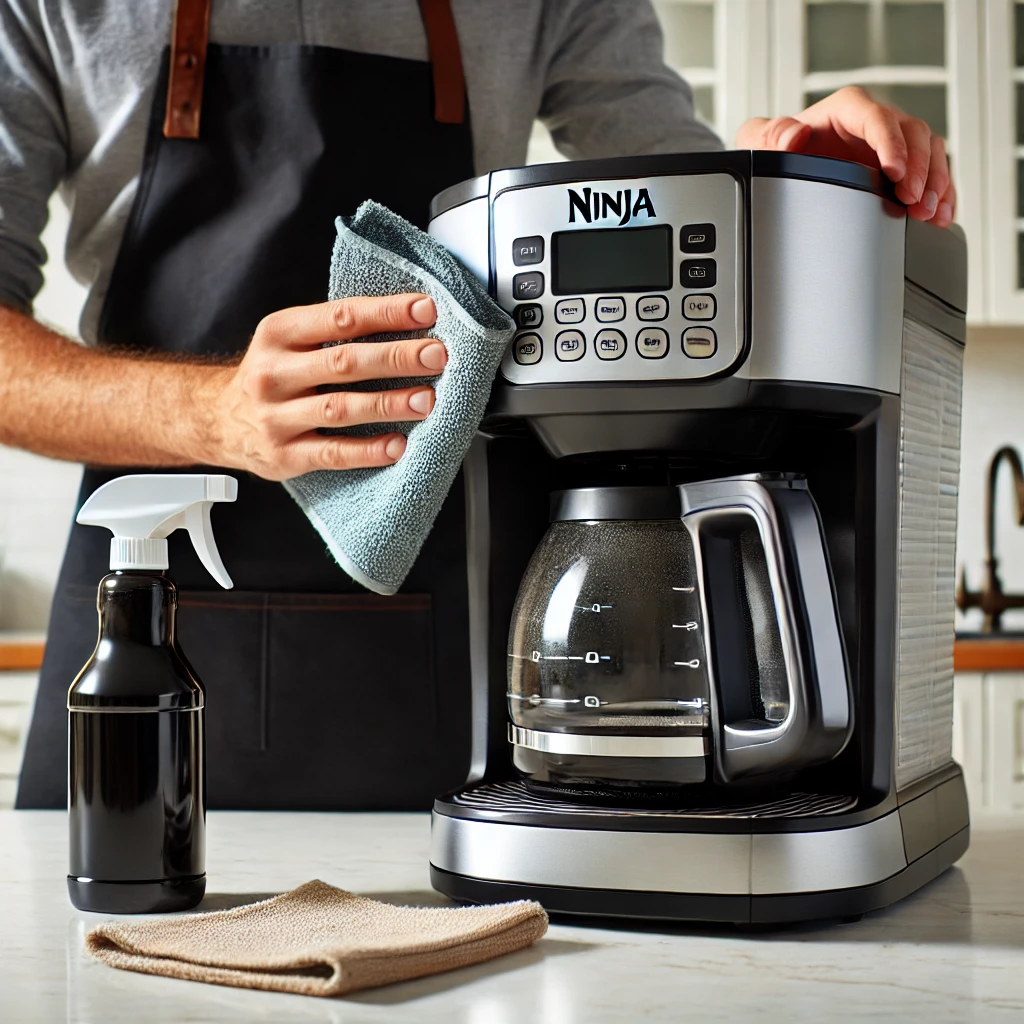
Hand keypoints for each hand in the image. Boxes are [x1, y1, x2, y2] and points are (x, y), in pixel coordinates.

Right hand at [204, 293, 445, 479]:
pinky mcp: (284, 456)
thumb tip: (407, 320)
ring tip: (426, 399)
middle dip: (396, 357)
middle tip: (435, 355)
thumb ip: (335, 331)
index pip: (340, 317)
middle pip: (344, 362)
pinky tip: (397, 444)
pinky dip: (368, 450)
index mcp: (280, 334)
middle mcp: (275, 373)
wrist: (217, 420)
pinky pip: (332, 453)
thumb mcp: (288, 340)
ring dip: (388, 403)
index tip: (425, 311)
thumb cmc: (272, 375)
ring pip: (340, 408)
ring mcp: (277, 417)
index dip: (385, 313)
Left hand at [735, 85, 954, 227]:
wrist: (783, 163)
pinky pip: (932, 172)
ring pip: (930, 150)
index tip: (894, 172)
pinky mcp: (901, 164)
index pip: (878, 118)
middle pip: (914, 133)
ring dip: (935, 182)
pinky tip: (941, 214)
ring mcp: (891, 142)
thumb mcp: (759, 140)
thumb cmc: (774, 148)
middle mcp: (874, 121)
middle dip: (919, 168)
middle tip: (914, 201)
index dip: (891, 143)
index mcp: (846, 109)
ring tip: (928, 212)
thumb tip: (793, 135)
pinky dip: (941, 193)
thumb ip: (769, 135)